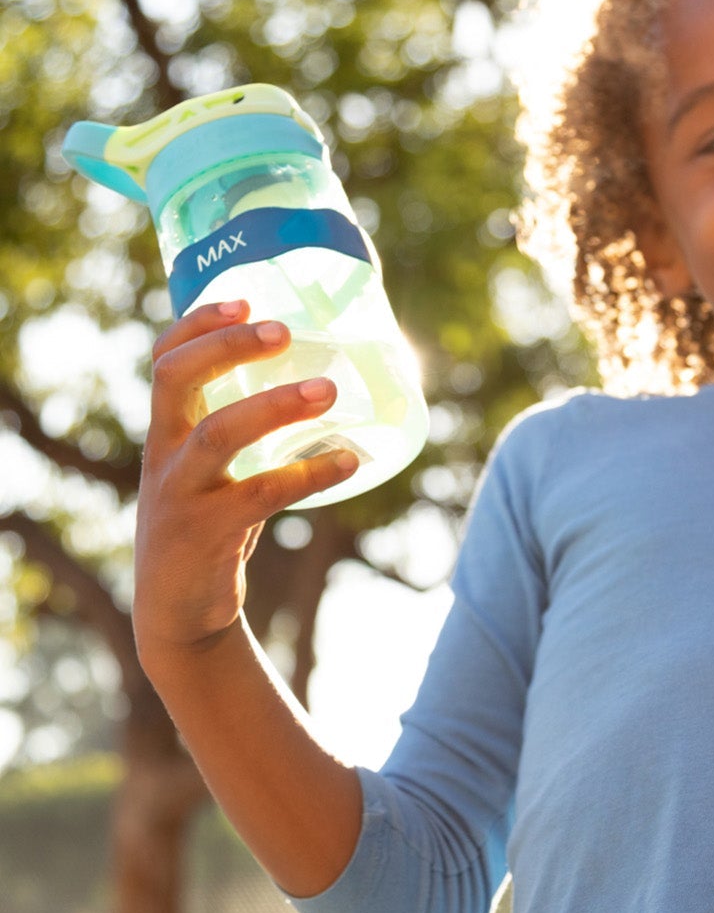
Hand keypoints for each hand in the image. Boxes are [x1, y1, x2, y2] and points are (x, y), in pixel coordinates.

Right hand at [133, 299, 356, 669]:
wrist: (178, 613)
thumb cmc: (209, 522)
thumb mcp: (215, 469)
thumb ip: (251, 430)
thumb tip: (334, 381)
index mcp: (168, 431)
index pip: (164, 361)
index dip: (196, 325)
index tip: (243, 299)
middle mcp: (165, 455)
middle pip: (176, 382)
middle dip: (226, 348)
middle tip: (284, 330)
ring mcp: (181, 494)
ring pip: (218, 435)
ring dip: (275, 406)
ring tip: (329, 391)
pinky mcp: (206, 533)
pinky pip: (261, 494)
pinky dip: (310, 474)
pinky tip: (350, 459)